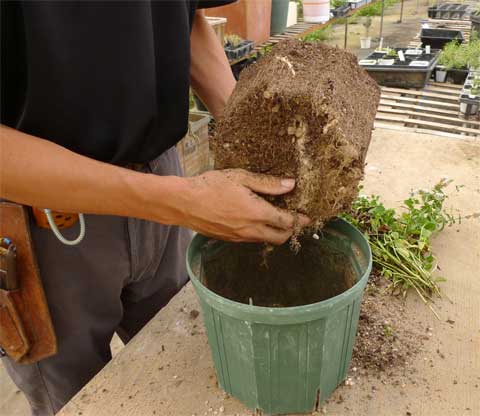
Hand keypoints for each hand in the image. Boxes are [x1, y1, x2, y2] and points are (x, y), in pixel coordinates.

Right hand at [178, 169, 309, 244]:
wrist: (184, 203)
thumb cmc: (211, 186)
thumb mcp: (241, 178)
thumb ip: (267, 183)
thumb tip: (290, 185)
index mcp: (257, 213)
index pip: (287, 222)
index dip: (300, 221)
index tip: (307, 217)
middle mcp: (251, 229)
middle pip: (280, 238)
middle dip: (290, 231)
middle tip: (292, 219)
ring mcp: (239, 237)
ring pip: (265, 240)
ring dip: (274, 232)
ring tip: (274, 218)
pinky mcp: (229, 240)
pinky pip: (250, 239)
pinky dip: (258, 233)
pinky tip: (253, 220)